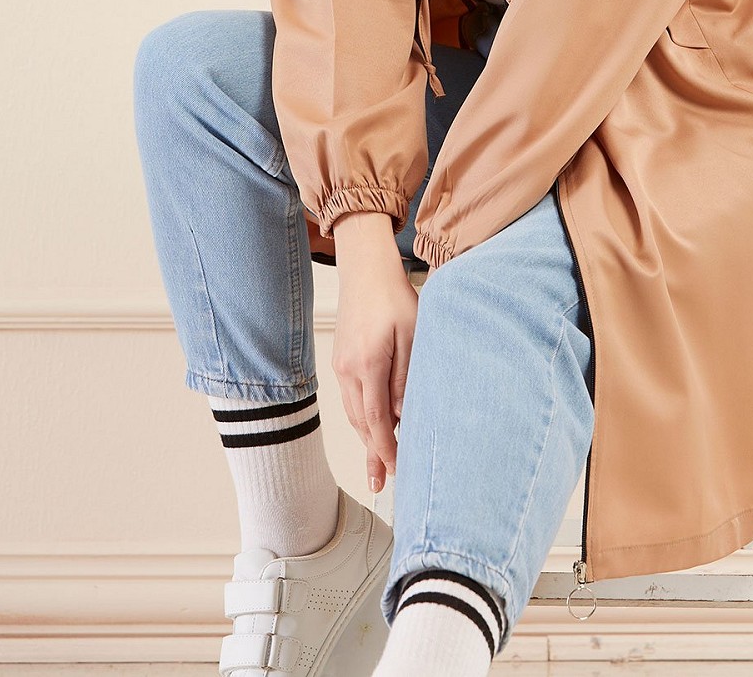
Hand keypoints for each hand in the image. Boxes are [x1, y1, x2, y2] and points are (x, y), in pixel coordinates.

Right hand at [333, 253, 419, 491]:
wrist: (366, 269)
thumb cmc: (394, 297)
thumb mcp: (412, 333)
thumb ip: (407, 377)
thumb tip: (404, 416)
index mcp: (368, 364)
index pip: (375, 420)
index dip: (385, 449)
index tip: (395, 471)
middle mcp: (348, 370)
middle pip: (361, 423)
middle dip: (373, 454)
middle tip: (382, 482)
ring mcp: (341, 366)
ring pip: (354, 413)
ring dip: (366, 439)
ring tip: (377, 466)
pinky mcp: (340, 360)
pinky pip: (351, 398)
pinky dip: (362, 418)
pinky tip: (372, 428)